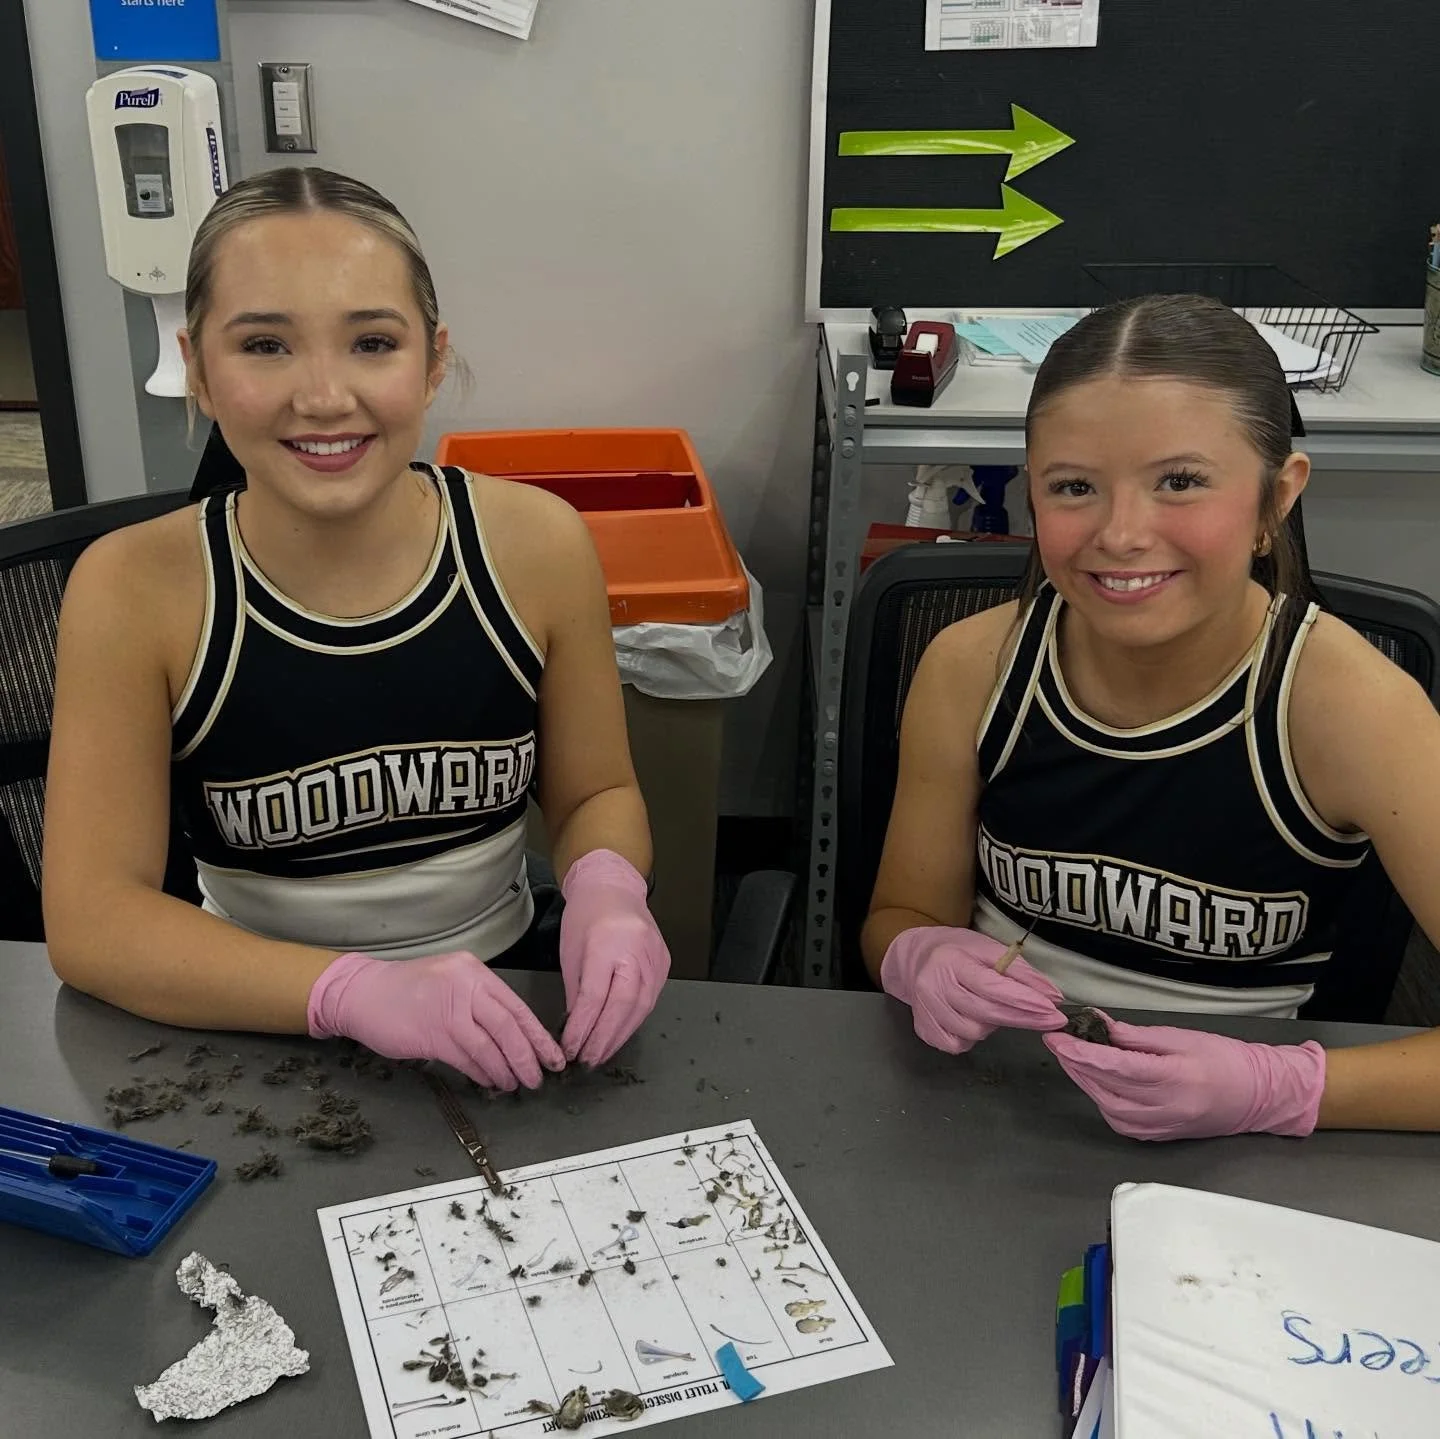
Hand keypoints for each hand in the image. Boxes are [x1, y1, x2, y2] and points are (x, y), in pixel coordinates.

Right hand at [307, 950, 565, 1090]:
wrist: (361, 993)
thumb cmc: (407, 990)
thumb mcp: (449, 982)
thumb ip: (478, 1002)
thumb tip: (514, 1037)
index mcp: (474, 971)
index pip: (516, 1006)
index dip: (538, 1035)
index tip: (554, 1057)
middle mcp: (464, 986)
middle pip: (508, 1026)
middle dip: (528, 1056)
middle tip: (538, 1078)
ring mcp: (447, 1009)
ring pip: (489, 1045)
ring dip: (506, 1069)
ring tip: (515, 1085)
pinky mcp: (430, 1034)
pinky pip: (466, 1058)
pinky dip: (482, 1073)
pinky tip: (490, 1082)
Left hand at [558, 849, 669, 1065]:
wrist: (614, 889)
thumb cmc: (586, 918)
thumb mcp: (571, 954)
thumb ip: (577, 993)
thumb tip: (577, 1031)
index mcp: (607, 944)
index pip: (596, 996)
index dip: (583, 1027)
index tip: (571, 1048)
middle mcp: (636, 950)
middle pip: (624, 1005)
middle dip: (605, 1038)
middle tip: (589, 1060)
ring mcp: (655, 956)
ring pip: (642, 1006)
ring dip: (621, 1035)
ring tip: (602, 1054)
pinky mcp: (665, 962)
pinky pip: (651, 998)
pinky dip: (634, 1019)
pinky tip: (620, 1033)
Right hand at [880, 925, 1066, 1054]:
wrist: (916, 957)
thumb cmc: (958, 951)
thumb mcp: (988, 948)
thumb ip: (1020, 970)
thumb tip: (1052, 995)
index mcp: (950, 962)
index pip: (991, 986)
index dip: (1023, 1000)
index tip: (1053, 1009)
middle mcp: (933, 988)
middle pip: (985, 1013)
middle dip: (1024, 1018)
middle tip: (1052, 1019)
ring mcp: (926, 1012)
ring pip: (973, 1032)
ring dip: (992, 1025)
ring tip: (992, 1007)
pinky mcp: (923, 1030)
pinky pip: (958, 1045)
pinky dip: (972, 1037)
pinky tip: (973, 1019)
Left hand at [1044, 1016, 1325, 1139]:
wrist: (1257, 1097)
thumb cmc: (1223, 1058)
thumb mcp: (1181, 1037)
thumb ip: (1138, 1037)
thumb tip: (1101, 1027)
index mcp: (1173, 1078)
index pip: (1115, 1067)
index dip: (1081, 1053)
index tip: (1056, 1037)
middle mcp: (1164, 1108)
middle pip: (1105, 1088)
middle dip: (1076, 1065)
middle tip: (1058, 1042)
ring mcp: (1160, 1127)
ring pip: (1107, 1107)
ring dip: (1085, 1082)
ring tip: (1073, 1057)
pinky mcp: (1158, 1136)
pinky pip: (1119, 1120)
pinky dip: (1102, 1099)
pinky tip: (1096, 1081)